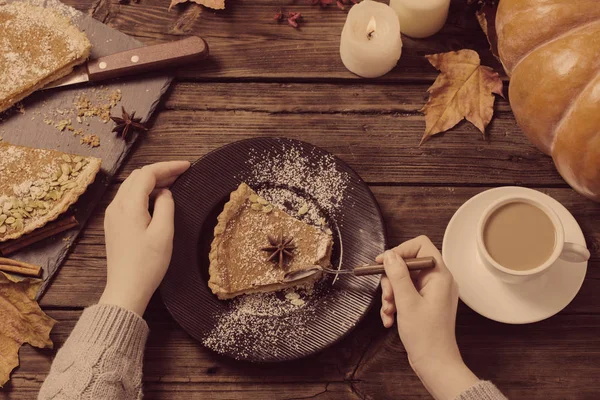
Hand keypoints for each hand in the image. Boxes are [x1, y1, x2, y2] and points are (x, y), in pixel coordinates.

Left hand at [99, 161, 189, 315]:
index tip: (186, 166)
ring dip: (151, 182)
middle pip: (137, 177)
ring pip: (131, 187)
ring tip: (172, 183)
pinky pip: (128, 199)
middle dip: (160, 171)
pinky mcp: (114, 225)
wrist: (126, 289)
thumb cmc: (147, 264)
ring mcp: (112, 215)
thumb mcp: (163, 233)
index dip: (168, 166)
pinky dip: (144, 193)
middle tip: (181, 174)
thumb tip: (165, 193)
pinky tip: (157, 200)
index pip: (147, 174)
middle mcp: (116, 206)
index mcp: (128, 205)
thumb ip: (165, 206)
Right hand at [378, 236, 477, 399]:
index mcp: (440, 276)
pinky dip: (395, 304)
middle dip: (392, 280)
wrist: (435, 364)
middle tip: (387, 296)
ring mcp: (432, 292)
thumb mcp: (406, 302)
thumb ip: (397, 275)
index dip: (400, 250)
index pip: (421, 245)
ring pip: (404, 280)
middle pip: (408, 264)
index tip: (382, 262)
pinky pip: (406, 294)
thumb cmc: (426, 336)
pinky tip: (390, 319)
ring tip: (388, 311)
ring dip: (391, 295)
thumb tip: (390, 255)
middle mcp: (438, 281)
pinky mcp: (425, 303)